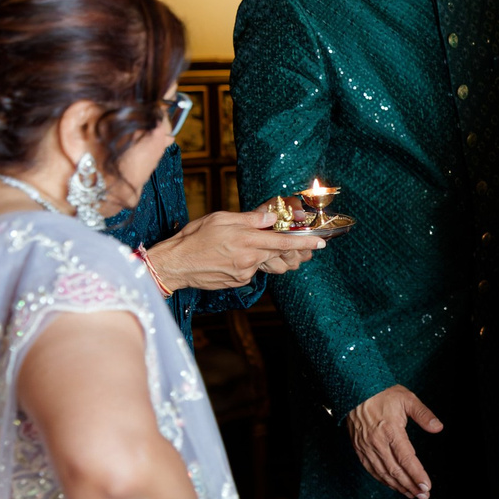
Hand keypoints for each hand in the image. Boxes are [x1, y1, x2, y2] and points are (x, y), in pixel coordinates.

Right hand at [144, 204, 326, 291]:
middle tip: (283, 238)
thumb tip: (273, 217)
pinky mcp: (239, 282)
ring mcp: (245, 273)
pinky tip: (232, 256)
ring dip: (264, 253)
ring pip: (265, 261)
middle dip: (287, 246)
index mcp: (247, 240)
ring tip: (243, 245)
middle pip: (278, 252)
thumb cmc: (194, 238)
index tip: (322, 242)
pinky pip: (253, 270)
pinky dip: (250, 261)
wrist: (175, 264)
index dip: (305, 242)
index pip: (284, 241)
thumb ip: (251, 219)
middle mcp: (249, 259)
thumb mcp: (222, 219)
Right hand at [349, 385, 441, 498]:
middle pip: (396, 471)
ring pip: (383, 473)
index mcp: (391, 431)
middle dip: (411, 486)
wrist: (355, 390)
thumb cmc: (383, 394)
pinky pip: (371, 469)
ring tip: (412, 494)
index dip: (417, 474)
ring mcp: (366, 447)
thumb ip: (423, 414)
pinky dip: (383, 480)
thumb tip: (438, 427)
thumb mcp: (407, 399)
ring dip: (398, 486)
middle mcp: (377, 442)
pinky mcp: (359, 449)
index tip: (427, 486)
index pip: (407, 458)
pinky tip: (393, 485)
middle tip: (424, 496)